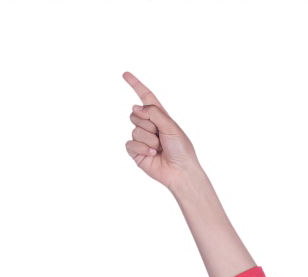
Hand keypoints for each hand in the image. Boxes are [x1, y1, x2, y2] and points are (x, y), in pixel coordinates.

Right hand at [122, 71, 202, 191]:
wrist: (181, 171)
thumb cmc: (182, 149)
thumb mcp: (171, 126)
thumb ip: (154, 113)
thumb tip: (135, 108)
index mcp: (160, 117)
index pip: (146, 98)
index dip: (136, 85)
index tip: (125, 74)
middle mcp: (149, 126)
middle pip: (135, 114)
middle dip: (148, 124)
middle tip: (161, 137)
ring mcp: (142, 139)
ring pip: (134, 129)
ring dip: (149, 139)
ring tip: (160, 148)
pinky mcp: (136, 152)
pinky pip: (130, 143)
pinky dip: (142, 148)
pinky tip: (153, 154)